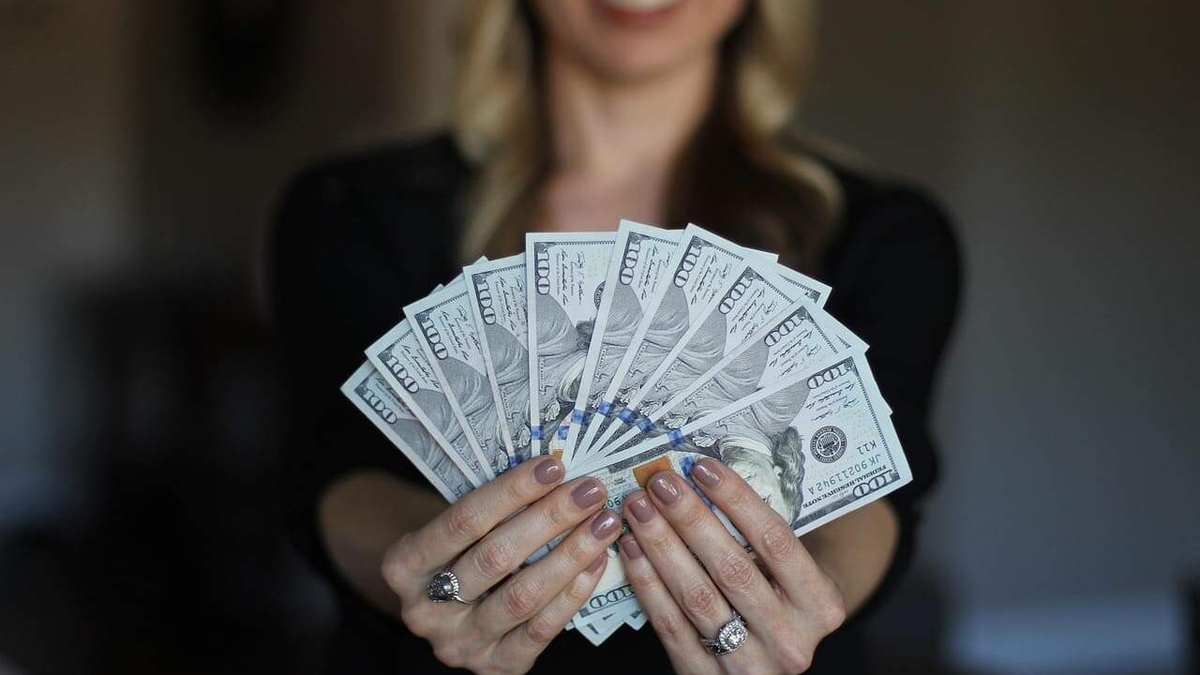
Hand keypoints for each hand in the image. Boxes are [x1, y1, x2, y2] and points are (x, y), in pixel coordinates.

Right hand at [382, 456, 621, 673]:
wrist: (446, 612)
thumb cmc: (457, 554)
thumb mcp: (454, 530)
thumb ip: (491, 509)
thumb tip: (555, 474)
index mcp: (404, 565)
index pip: (464, 521)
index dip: (512, 491)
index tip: (553, 466)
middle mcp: (425, 610)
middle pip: (495, 557)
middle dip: (550, 519)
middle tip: (589, 491)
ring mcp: (459, 643)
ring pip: (522, 596)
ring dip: (570, 555)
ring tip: (602, 524)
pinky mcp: (495, 666)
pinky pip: (541, 630)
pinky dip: (573, 593)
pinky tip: (596, 562)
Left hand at [617, 458, 845, 674]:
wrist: (774, 662)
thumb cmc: (782, 599)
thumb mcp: (792, 574)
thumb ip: (760, 539)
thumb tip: (702, 479)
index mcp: (820, 605)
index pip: (775, 541)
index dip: (736, 500)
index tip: (702, 467)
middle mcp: (790, 640)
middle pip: (732, 568)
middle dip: (689, 518)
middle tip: (659, 482)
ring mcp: (749, 665)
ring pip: (696, 597)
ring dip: (661, 545)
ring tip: (639, 508)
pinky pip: (670, 625)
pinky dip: (647, 582)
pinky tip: (632, 548)